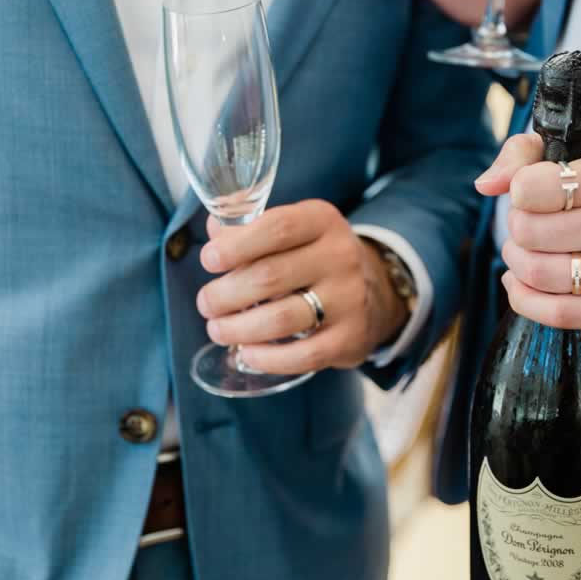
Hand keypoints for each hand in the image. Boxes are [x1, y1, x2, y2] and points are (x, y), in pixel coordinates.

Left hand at [195, 203, 408, 376]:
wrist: (373, 291)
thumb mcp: (293, 231)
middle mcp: (341, 256)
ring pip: (280, 319)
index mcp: (322, 221)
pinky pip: (302, 355)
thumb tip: (213, 231)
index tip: (209, 260)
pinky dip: (267, 358)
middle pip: (269, 276)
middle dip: (225, 294)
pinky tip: (246, 353)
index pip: (277, 227)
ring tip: (218, 329)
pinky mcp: (351, 338)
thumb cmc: (314, 257)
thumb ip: (250, 226)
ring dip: (237, 328)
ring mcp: (349, 299)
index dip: (237, 245)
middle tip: (207, 303)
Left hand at [475, 135, 580, 328]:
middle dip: (516, 225)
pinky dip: (525, 300)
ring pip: (538, 275)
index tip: (533, 189)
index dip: (519, 189)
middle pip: (529, 233)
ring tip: (527, 248)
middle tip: (530, 220)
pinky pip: (558, 315)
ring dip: (517, 262)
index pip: (530, 190)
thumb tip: (484, 186)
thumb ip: (529, 152)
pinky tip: (521, 283)